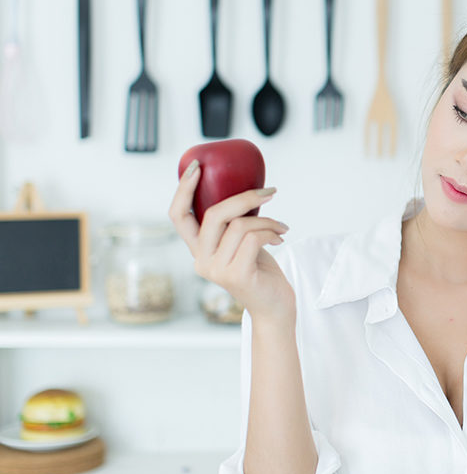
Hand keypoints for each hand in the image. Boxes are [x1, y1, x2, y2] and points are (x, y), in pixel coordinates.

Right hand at [169, 161, 294, 325]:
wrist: (274, 307)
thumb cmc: (259, 271)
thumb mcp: (241, 243)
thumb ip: (233, 224)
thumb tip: (248, 190)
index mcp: (198, 249)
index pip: (178, 216)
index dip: (183, 189)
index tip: (198, 167)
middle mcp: (201, 260)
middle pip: (213, 214)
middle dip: (245, 197)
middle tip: (270, 192)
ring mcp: (216, 270)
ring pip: (239, 225)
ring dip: (267, 220)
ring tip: (281, 226)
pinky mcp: (236, 275)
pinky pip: (254, 238)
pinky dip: (272, 232)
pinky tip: (280, 238)